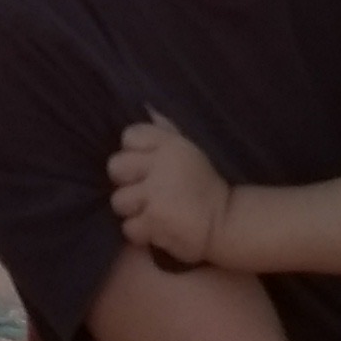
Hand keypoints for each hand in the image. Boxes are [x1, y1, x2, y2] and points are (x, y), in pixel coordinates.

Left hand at [108, 115, 229, 266]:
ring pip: (119, 200)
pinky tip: (156, 228)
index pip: (130, 135)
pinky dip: (140, 231)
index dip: (132, 151)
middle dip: (125, 181)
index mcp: (169, 145)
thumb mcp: (189, 151)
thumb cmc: (204, 185)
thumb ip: (165, 132)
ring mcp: (155, 195)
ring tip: (151, 212)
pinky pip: (129, 227)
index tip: (145, 164)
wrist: (225, 221)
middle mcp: (160, 166)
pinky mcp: (153, 221)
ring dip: (133, 209)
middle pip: (116, 167)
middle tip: (142, 190)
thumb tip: (146, 108)